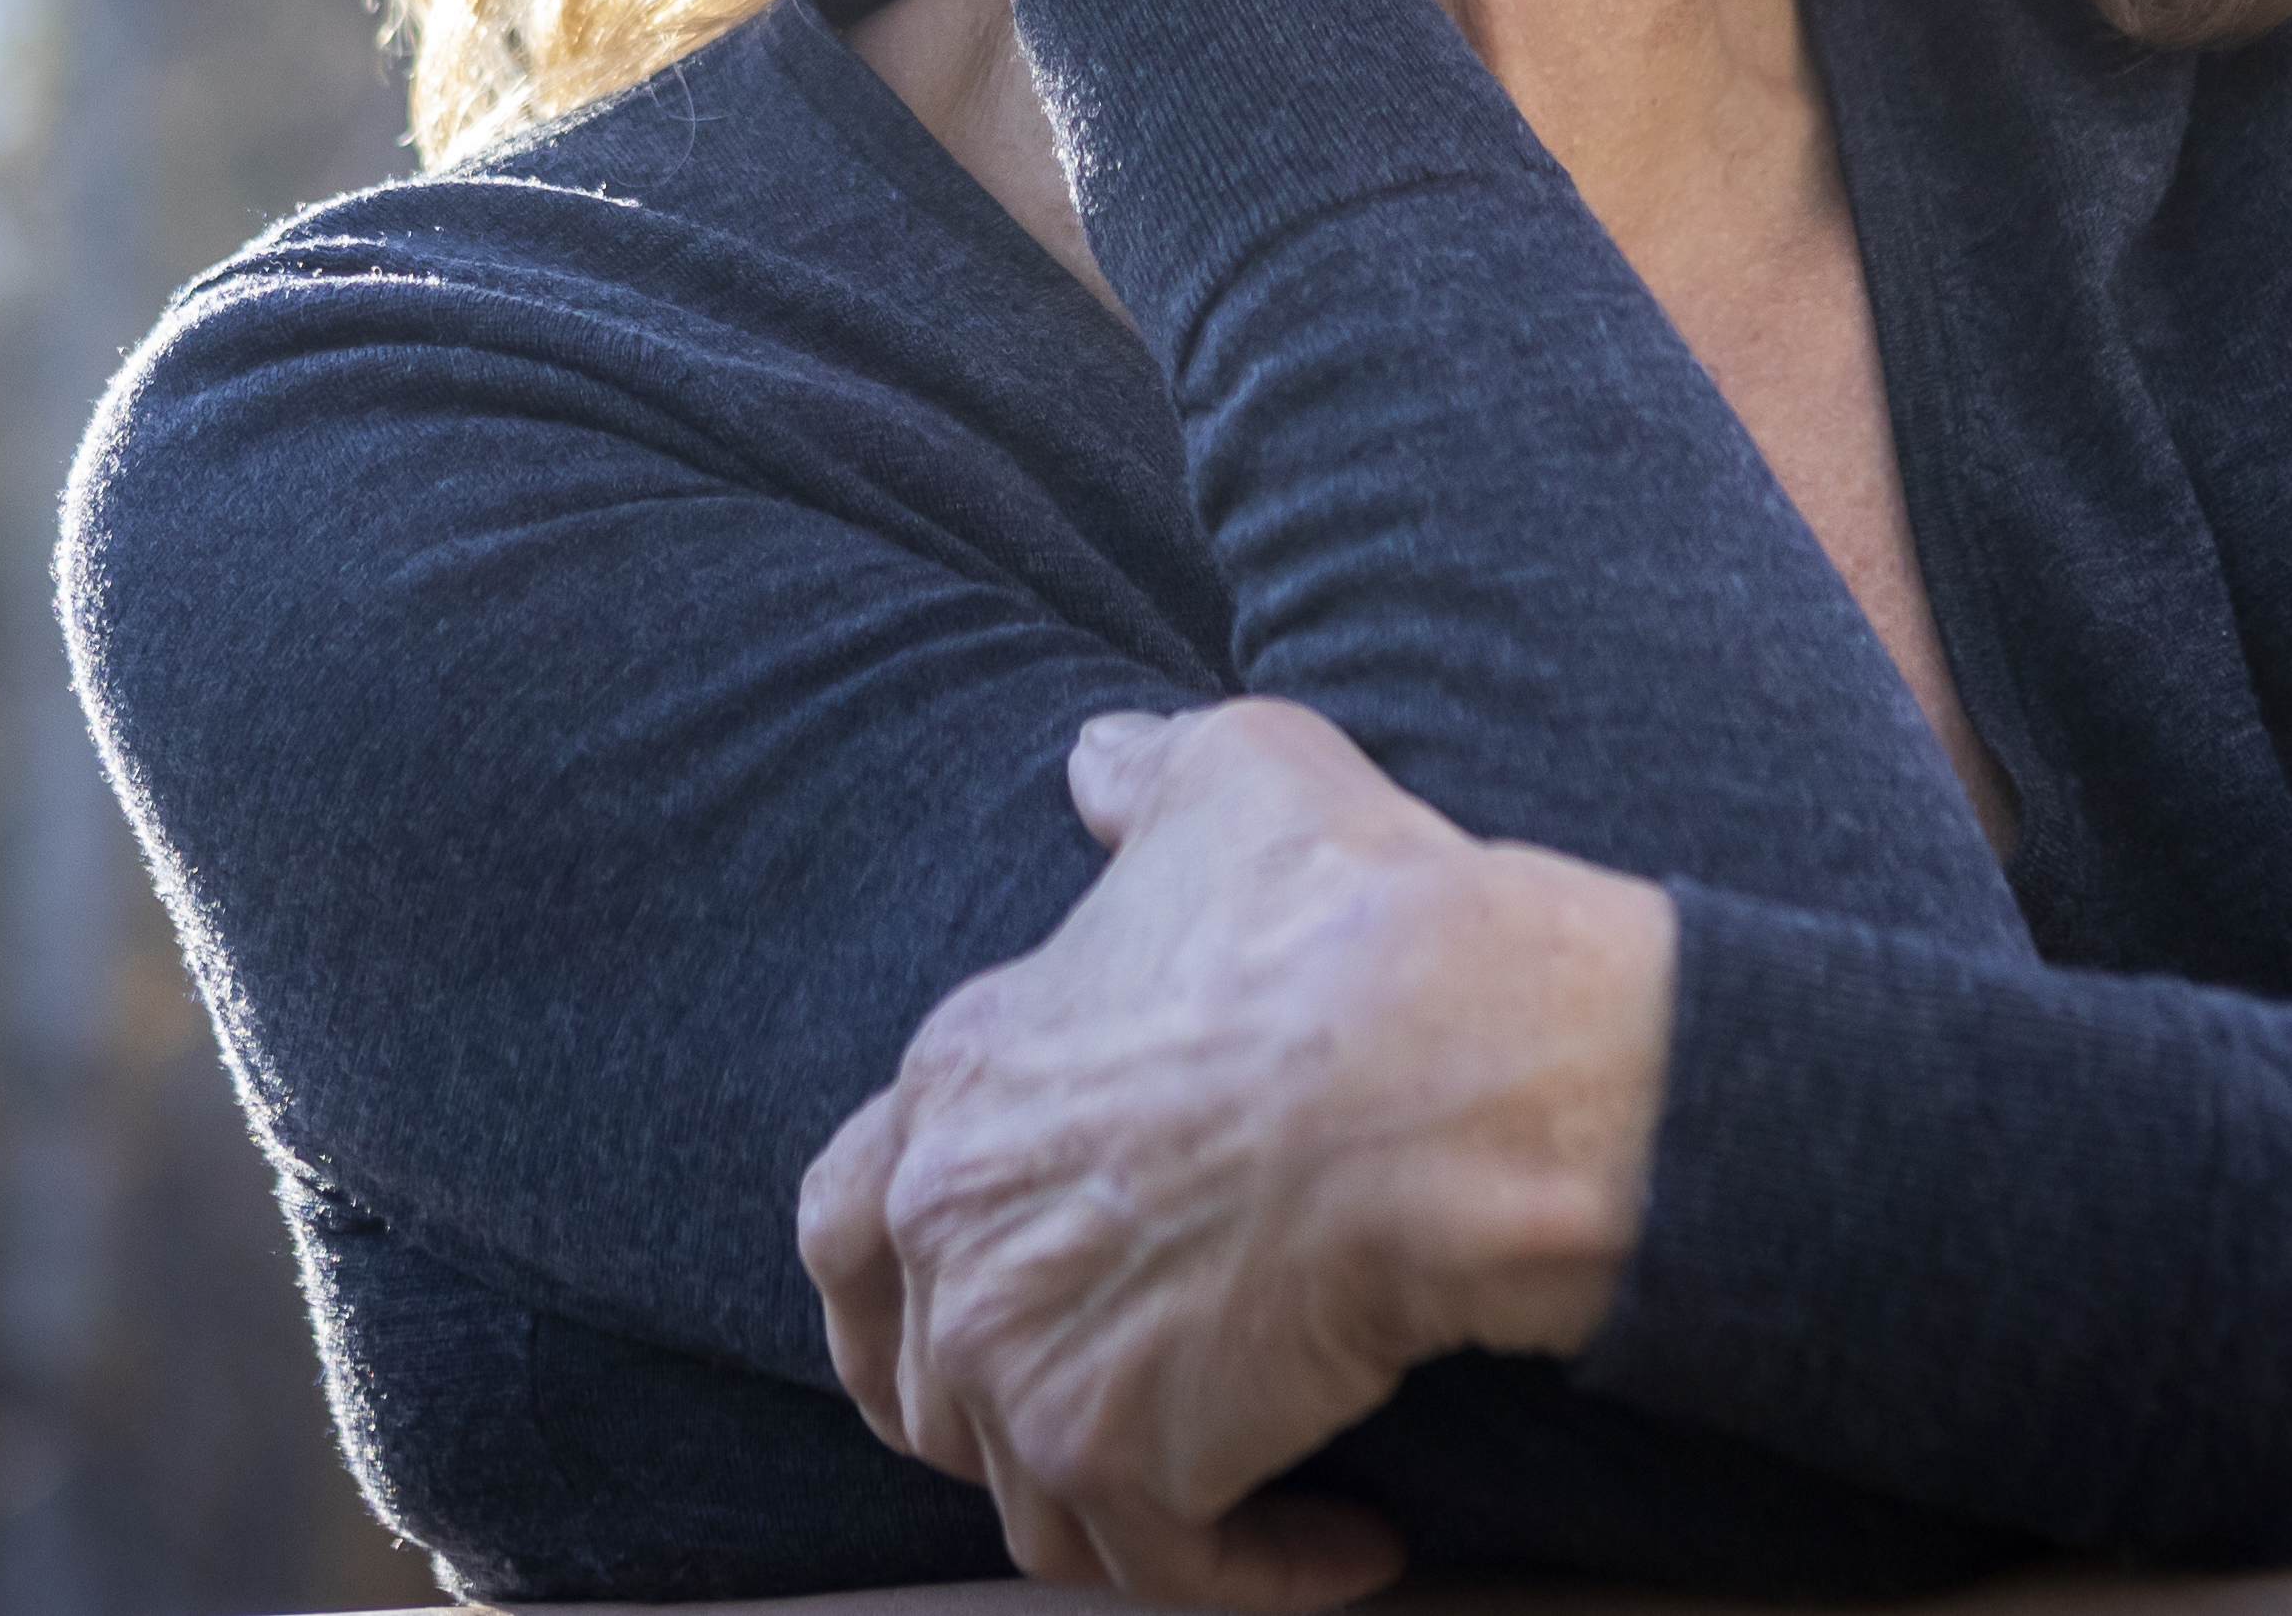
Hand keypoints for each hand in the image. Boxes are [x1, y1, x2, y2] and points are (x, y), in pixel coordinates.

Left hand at [799, 702, 1676, 1610]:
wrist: (1447, 1065)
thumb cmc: (1351, 913)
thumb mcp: (1236, 775)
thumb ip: (1145, 777)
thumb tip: (1096, 757)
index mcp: (956, 1082)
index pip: (844, 1219)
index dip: (896, 1281)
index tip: (972, 1312)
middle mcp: (951, 1231)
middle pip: (917, 1384)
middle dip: (1002, 1415)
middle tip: (1113, 1427)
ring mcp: (1017, 1359)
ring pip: (1030, 1497)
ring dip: (1133, 1505)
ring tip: (1236, 1490)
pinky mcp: (1118, 1463)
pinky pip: (1167, 1571)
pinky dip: (1265, 1570)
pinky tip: (1357, 1541)